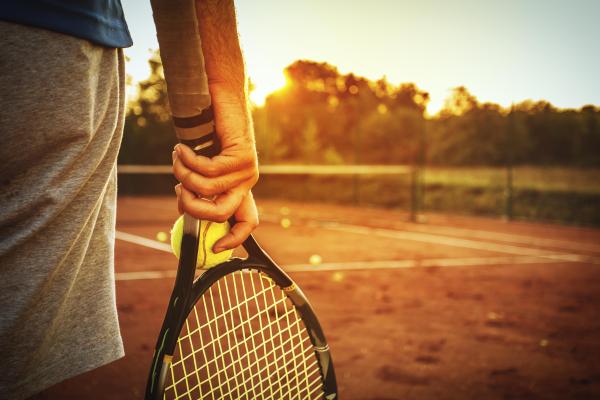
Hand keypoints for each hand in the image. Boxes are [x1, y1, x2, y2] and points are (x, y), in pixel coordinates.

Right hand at [173, 90, 258, 250]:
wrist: (221, 98)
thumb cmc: (208, 130)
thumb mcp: (202, 165)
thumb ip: (198, 187)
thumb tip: (184, 209)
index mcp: (240, 187)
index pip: (247, 222)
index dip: (234, 239)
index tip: (215, 248)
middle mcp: (247, 182)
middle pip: (221, 213)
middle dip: (192, 207)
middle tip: (177, 189)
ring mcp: (247, 170)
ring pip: (208, 189)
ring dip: (183, 175)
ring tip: (177, 157)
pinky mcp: (243, 156)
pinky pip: (207, 170)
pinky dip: (188, 160)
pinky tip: (181, 148)